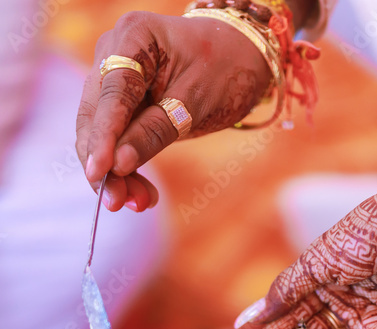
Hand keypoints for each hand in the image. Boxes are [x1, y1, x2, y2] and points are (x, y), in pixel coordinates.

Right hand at [76, 11, 270, 210]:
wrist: (239, 57)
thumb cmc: (225, 70)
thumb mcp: (196, 102)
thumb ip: (155, 131)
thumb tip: (118, 165)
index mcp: (134, 36)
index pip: (111, 93)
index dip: (102, 137)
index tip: (99, 172)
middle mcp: (114, 51)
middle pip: (94, 115)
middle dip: (104, 162)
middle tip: (116, 202)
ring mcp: (114, 76)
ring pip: (100, 132)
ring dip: (114, 172)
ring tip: (137, 203)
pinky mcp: (122, 101)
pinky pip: (115, 138)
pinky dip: (126, 167)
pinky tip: (141, 194)